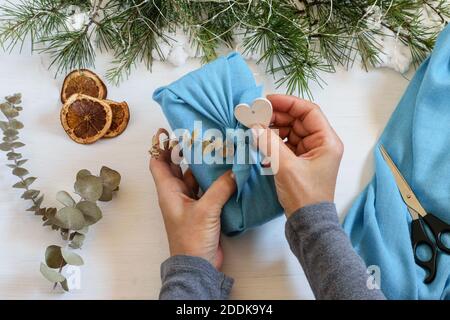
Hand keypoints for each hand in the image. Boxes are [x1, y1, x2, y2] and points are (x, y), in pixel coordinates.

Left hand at [150, 135, 235, 268]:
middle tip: (197, 135)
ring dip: (202, 165)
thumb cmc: (191, 238)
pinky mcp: (202, 209)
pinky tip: (226, 171)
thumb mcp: (206, 210)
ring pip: (194, 177)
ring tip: (215, 148)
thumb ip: (221, 188)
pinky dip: (214, 180)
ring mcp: (190, 202)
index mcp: (169, 191)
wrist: (197, 265)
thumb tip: (235, 171)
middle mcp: (177, 194)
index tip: (166, 131)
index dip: (160, 146)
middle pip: (177, 166)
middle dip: (185, 151)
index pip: (158, 163)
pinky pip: (207, 189)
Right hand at [252, 95, 342, 216]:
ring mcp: (310, 153)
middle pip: (298, 120)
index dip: (287, 102)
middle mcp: (321, 144)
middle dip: (276, 116)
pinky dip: (273, 141)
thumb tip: (254, 125)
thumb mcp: (285, 167)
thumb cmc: (304, 195)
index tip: (266, 100)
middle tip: (255, 115)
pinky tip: (260, 142)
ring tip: (255, 129)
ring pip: (290, 131)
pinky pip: (286, 144)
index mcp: (327, 141)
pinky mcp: (300, 162)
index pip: (308, 111)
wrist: (307, 223)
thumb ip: (269, 143)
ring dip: (273, 129)